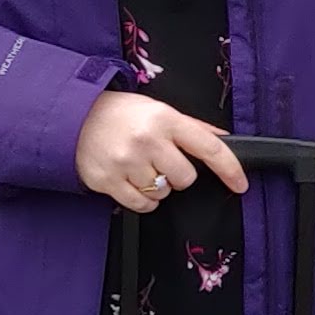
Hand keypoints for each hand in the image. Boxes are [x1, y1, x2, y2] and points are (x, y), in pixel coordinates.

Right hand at [75, 94, 246, 214]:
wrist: (74, 116)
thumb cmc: (122, 113)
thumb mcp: (159, 109)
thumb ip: (192, 127)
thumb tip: (223, 141)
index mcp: (166, 119)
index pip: (210, 148)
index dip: (230, 170)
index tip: (240, 184)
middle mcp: (147, 140)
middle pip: (185, 178)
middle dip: (178, 175)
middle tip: (160, 160)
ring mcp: (126, 162)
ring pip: (163, 193)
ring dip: (157, 186)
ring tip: (139, 165)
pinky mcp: (107, 180)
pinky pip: (142, 205)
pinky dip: (143, 200)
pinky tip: (132, 181)